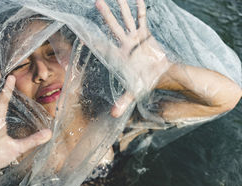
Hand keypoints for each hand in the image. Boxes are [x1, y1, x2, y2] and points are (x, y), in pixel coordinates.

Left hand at [95, 0, 170, 116]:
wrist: (161, 75)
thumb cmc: (145, 83)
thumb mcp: (133, 92)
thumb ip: (123, 102)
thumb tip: (113, 115)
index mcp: (119, 56)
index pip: (103, 46)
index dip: (93, 40)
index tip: (83, 33)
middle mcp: (125, 44)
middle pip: (113, 27)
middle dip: (105, 15)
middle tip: (96, 2)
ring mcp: (135, 38)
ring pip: (126, 19)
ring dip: (121, 7)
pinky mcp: (146, 34)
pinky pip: (143, 19)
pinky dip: (140, 9)